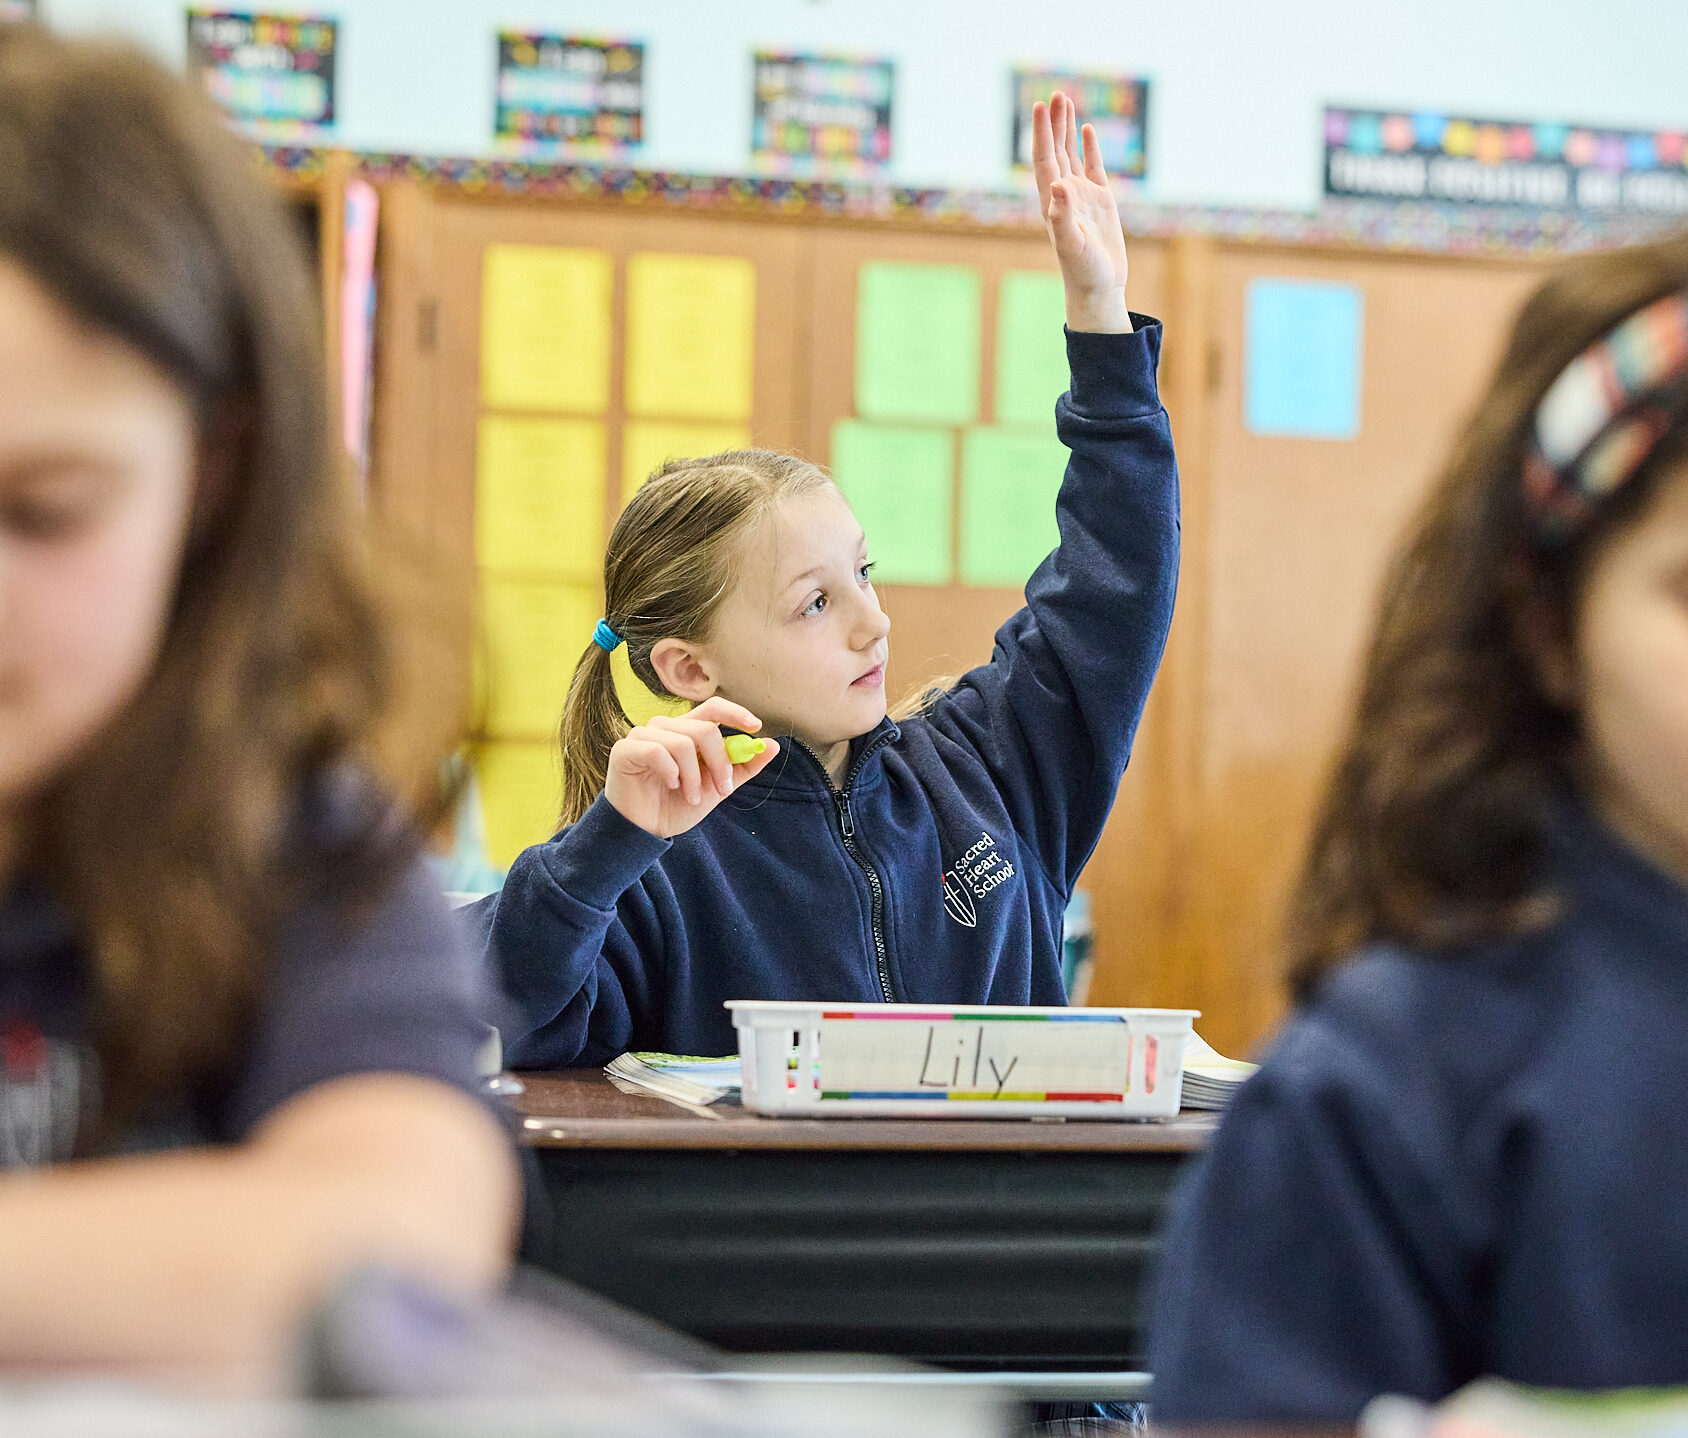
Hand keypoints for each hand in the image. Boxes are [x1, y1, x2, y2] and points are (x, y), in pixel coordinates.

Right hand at [604, 697, 780, 838]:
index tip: (756, 727)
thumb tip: (772, 745)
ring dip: (694, 777)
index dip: (735, 713)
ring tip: (690, 796)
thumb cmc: (676, 806)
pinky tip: (670, 786)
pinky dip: (671, 773)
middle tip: (723, 789)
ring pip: (684, 743)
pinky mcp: (626, 749)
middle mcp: (665, 727)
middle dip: (721, 763)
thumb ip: (742, 768)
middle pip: (705, 728)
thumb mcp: (717, 789)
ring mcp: (643, 735)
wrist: (644, 831)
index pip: (713, 708)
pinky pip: (658, 752)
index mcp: (686, 731)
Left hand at [1031, 91, 1130, 332]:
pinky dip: (1089, 147)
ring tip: (1065, 101)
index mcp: (1052, 202)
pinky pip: (1093, 167)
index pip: (1044, 159)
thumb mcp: (1071, 245)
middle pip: (1054, 151)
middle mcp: (1063, 195)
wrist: (1099, 288)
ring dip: (1066, 129)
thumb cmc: (1083, 271)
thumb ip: (1062, 216)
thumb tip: (1058, 184)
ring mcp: (1082, 197)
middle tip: (1054, 93)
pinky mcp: (1100, 202)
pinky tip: (1087, 129)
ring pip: (1070, 154)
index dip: (1041, 133)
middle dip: (1053, 123)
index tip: (1040, 106)